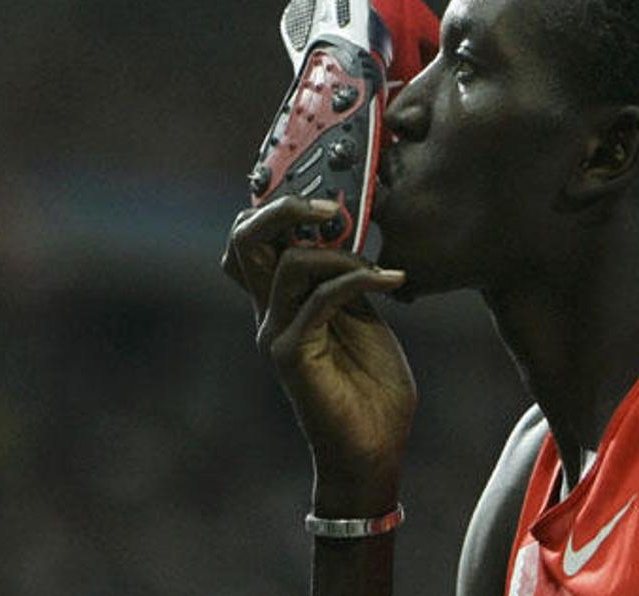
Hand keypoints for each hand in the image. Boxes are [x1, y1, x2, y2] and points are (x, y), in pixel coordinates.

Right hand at [221, 197, 415, 513]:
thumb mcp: (362, 318)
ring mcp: (275, 332)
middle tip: (330, 205)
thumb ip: (345, 280)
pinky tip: (395, 281)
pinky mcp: (292, 354)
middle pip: (243, 241)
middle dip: (282, 208)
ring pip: (282, 263)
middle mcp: (268, 312)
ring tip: (377, 265)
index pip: (253, 239)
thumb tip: (349, 236)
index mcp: (282, 299)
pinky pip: (320, 299)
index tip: (325, 191)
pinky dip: (359, 280)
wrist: (373, 447)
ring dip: (336, 252)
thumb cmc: (371, 384)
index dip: (275, 207)